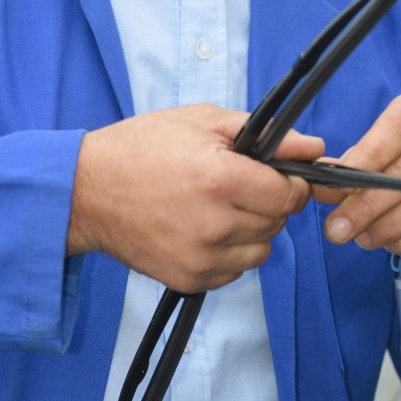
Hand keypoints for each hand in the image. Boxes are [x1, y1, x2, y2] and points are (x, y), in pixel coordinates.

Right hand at [67, 103, 323, 292]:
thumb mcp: (203, 122)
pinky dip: (229, 253)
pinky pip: (235, 271)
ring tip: (219, 209)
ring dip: (252, 231)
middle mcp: (214, 224)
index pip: (290, 195)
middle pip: (278, 222)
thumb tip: (314, 147)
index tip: (274, 176)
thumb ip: (266, 134)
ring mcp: (201, 257)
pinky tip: (203, 230)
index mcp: (221, 179)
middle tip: (237, 187)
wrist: (86, 191)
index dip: (290, 183)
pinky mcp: (189, 279)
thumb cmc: (142, 148)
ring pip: (261, 251)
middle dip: (269, 203)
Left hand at [315, 90, 400, 295]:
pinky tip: (390, 243)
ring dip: (386, 228)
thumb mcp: (381, 150)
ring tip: (361, 238)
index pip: (399, 129)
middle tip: (337, 228)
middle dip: (365, 206)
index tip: (336, 186)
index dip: (366, 159)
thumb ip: (352, 165)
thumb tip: (320, 183)